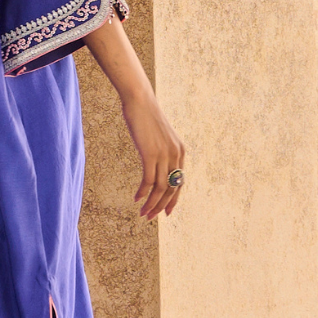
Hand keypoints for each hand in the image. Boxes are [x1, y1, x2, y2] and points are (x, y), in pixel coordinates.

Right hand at [120, 91, 184, 219]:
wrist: (140, 101)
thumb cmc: (145, 117)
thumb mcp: (157, 137)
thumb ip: (160, 150)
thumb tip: (154, 163)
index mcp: (180, 152)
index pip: (180, 183)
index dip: (173, 200)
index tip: (166, 212)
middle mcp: (175, 155)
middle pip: (171, 189)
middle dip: (161, 206)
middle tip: (150, 217)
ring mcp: (164, 154)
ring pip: (160, 188)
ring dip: (151, 203)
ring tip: (143, 213)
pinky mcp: (150, 154)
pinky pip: (149, 180)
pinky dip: (143, 192)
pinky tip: (137, 198)